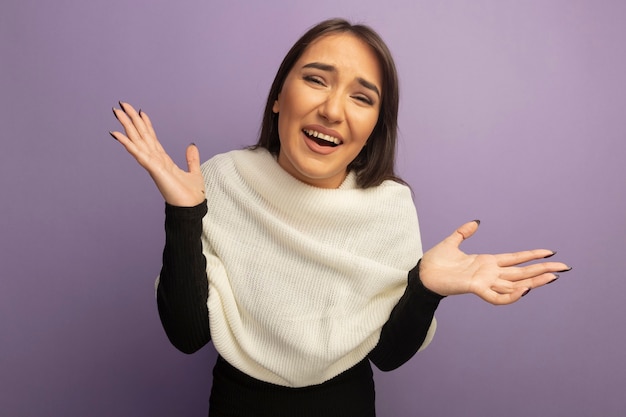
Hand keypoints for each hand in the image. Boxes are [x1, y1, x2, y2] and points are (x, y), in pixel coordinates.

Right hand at [110, 102, 205, 206]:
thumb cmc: (191, 194)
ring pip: (137, 141)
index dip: (146, 124)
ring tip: (117, 112)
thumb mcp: (194, 171)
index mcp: (163, 160)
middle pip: (141, 136)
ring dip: (126, 126)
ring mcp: (153, 164)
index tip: (140, 111)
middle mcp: (155, 160)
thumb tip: (192, 145)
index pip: (152, 138)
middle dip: (131, 120)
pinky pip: (139, 154)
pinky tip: (118, 135)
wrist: (192, 208)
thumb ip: (191, 158)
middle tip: (121, 105)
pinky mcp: (154, 170)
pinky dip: (129, 144)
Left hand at [419, 221, 569, 304]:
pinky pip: (497, 297)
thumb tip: (475, 222)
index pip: (515, 259)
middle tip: (564, 268)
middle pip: (521, 272)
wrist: (422, 274)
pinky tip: (525, 289)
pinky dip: (511, 295)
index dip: (532, 256)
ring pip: (515, 284)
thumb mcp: (452, 242)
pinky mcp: (476, 288)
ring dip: (534, 282)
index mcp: (486, 263)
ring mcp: (484, 282)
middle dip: (542, 270)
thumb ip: (464, 232)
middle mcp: (489, 274)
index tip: (549, 252)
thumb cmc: (435, 262)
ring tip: (552, 277)